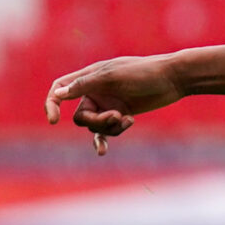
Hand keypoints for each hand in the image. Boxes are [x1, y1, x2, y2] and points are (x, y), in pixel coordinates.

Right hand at [45, 56, 181, 153]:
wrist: (173, 78)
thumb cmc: (143, 72)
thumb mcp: (113, 78)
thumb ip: (85, 85)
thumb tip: (58, 94)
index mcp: (89, 77)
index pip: (60, 89)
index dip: (52, 104)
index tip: (54, 121)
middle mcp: (95, 92)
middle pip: (81, 117)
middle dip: (96, 122)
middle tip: (116, 117)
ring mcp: (108, 104)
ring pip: (96, 126)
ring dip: (109, 128)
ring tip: (128, 120)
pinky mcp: (121, 114)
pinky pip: (107, 132)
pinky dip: (107, 138)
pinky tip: (102, 151)